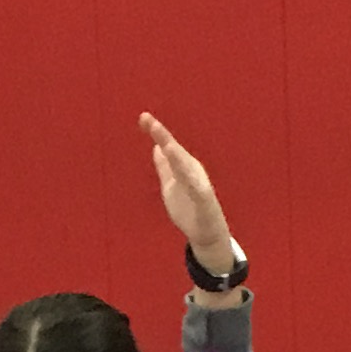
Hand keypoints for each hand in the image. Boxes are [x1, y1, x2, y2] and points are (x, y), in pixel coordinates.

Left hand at [141, 111, 235, 275]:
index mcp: (183, 167)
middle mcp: (192, 171)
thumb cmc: (189, 209)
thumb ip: (164, 167)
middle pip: (176, 152)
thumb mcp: (170, 185)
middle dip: (163, 137)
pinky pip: (199, 194)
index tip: (143, 117)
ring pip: (186, 169)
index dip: (157, 132)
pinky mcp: (205, 203)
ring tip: (167, 145)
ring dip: (177, 156)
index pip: (167, 147)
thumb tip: (156, 147)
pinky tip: (189, 179)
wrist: (207, 234)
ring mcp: (200, 186)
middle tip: (150, 122)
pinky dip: (194, 186)